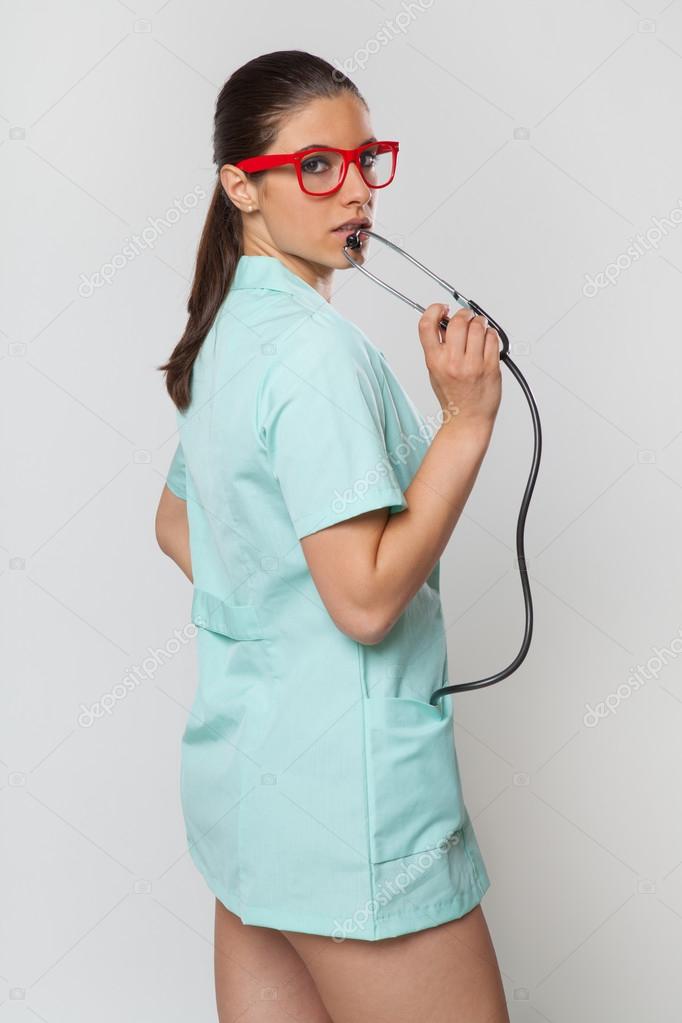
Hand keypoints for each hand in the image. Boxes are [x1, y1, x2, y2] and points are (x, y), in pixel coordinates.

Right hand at [418, 303, 501, 428]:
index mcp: (435, 361)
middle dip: (463, 315)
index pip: (427, 325)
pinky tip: (486, 340)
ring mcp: (474, 365)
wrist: (468, 418)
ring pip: (478, 327)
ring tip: (478, 328)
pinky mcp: (491, 367)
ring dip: (479, 323)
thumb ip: (439, 346)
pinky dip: (490, 334)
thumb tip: (446, 322)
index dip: (434, 310)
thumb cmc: (452, 396)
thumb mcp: (435, 370)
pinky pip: (492, 338)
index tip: (441, 309)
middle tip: (465, 317)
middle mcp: (453, 362)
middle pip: (458, 322)